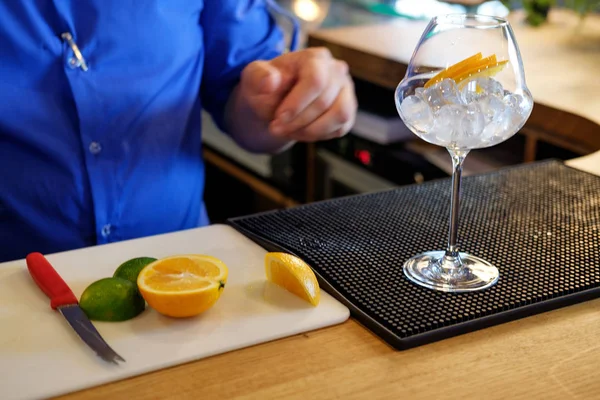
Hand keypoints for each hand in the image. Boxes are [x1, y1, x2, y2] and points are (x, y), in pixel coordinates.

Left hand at [238, 47, 356, 141]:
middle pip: (325, 101)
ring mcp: (345, 91)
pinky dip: (318, 135)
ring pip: (340, 115)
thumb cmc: (266, 89)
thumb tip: (271, 80)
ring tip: (289, 131)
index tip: (278, 117)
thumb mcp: (253, 79)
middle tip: (276, 128)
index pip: (316, 80)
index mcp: (314, 57)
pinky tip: (301, 131)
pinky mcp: (348, 110)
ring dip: (310, 130)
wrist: (273, 105)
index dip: (297, 104)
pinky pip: (340, 128)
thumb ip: (258, 76)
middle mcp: (336, 70)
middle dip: (298, 121)